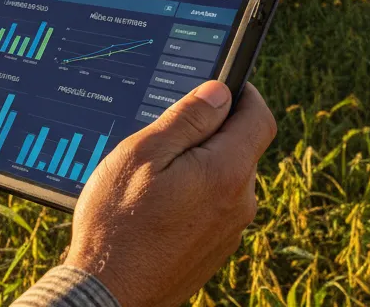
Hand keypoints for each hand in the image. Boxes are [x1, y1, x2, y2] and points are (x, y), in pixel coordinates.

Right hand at [65, 81, 276, 306]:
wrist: (110, 293)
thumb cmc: (118, 222)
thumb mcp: (143, 154)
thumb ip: (187, 119)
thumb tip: (220, 91)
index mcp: (227, 172)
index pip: (260, 117)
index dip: (243, 93)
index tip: (221, 84)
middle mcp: (240, 203)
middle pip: (241, 147)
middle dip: (212, 131)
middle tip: (166, 133)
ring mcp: (230, 230)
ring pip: (226, 178)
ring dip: (200, 165)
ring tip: (153, 175)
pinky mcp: (216, 249)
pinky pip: (215, 206)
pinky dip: (194, 194)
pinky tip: (157, 204)